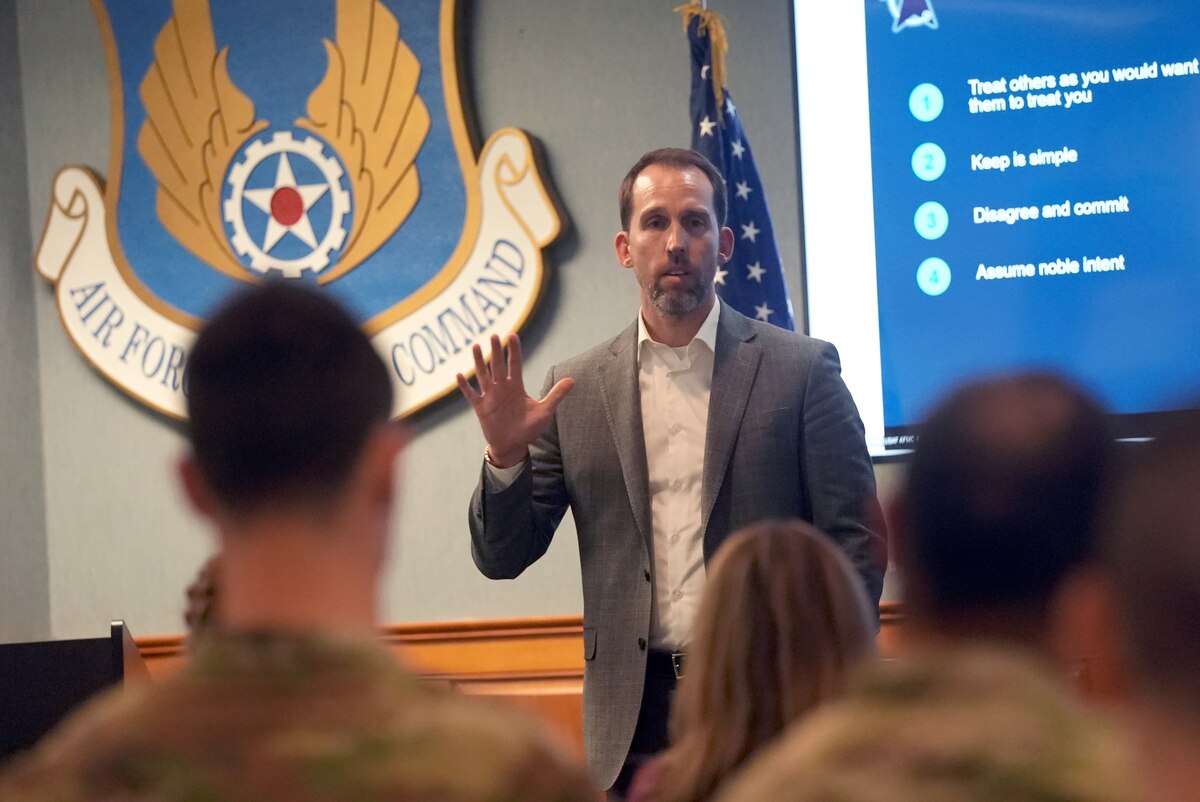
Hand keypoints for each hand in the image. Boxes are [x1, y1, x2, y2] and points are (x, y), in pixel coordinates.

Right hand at [456, 333, 574, 466]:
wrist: (513, 446)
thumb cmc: (529, 429)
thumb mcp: (544, 411)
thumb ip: (556, 395)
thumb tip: (573, 380)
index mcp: (516, 387)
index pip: (515, 364)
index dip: (514, 350)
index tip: (512, 335)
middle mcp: (502, 388)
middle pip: (498, 366)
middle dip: (496, 351)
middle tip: (494, 335)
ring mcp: (490, 397)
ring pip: (483, 375)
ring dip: (480, 362)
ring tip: (476, 346)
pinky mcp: (481, 408)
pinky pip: (471, 395)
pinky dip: (465, 386)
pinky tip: (459, 375)